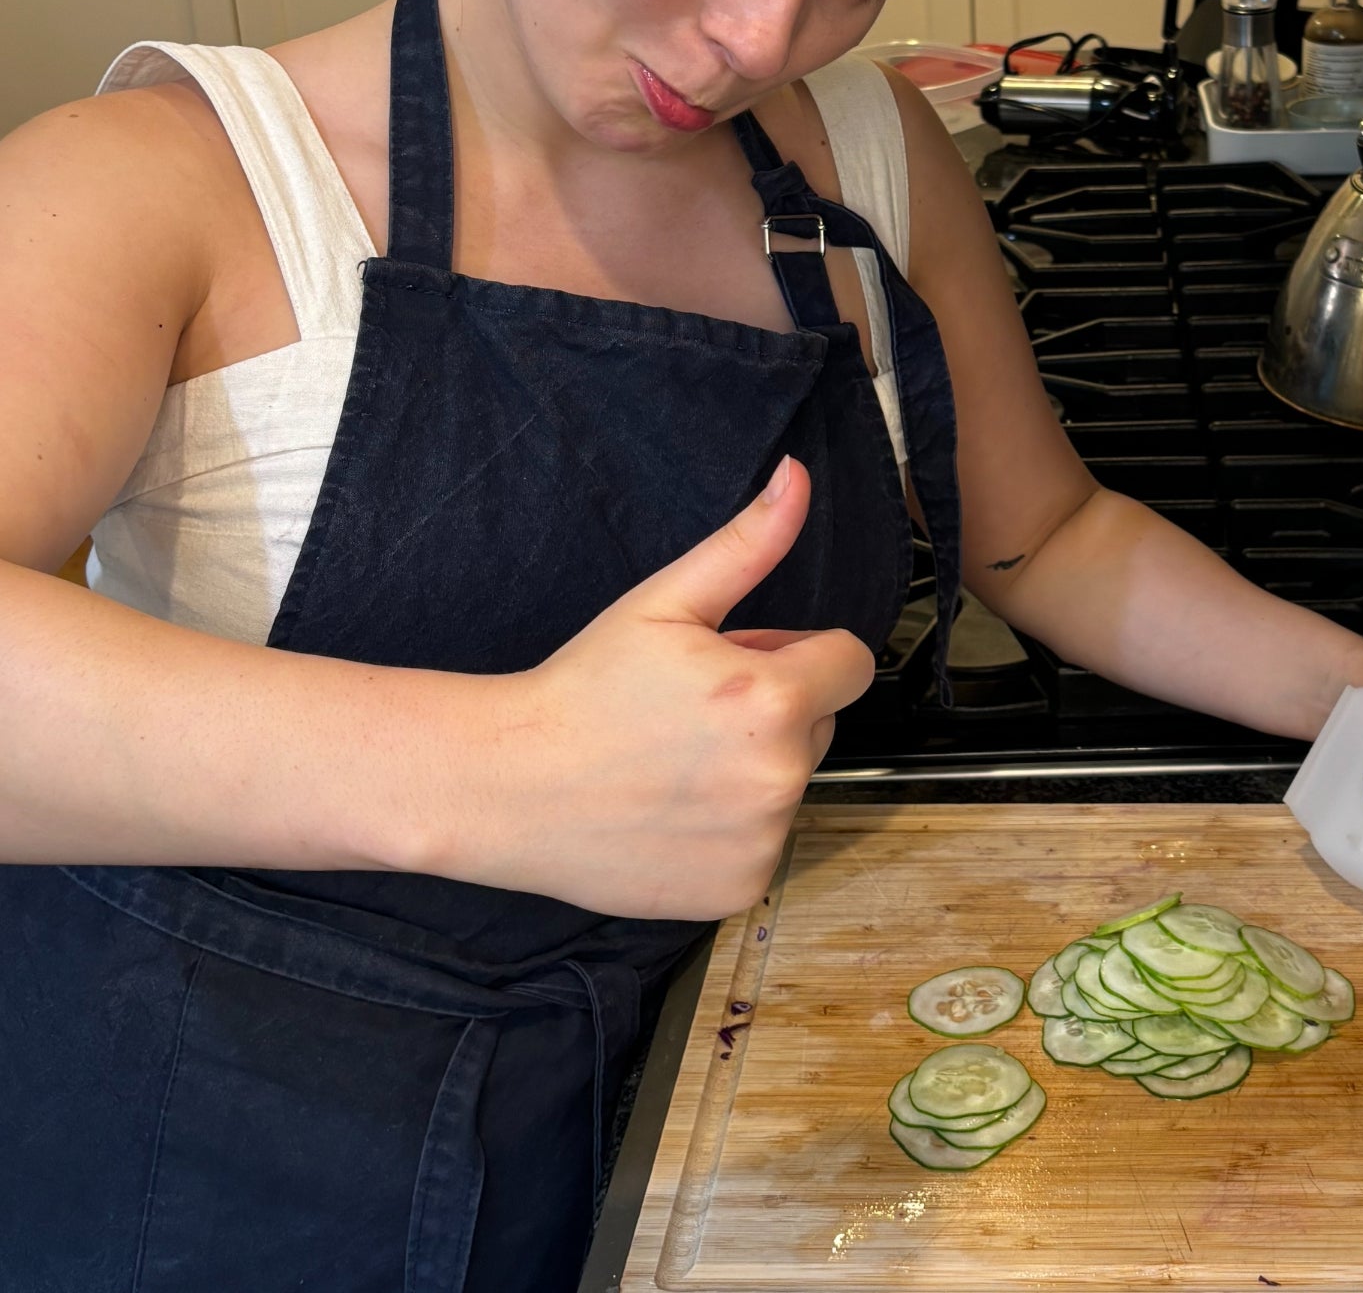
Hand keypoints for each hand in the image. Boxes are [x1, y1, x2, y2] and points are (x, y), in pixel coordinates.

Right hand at [459, 457, 873, 918]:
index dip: (799, 653)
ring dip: (754, 767)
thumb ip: (749, 542)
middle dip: (774, 708)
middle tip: (692, 708)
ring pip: (792, 781)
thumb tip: (797, 477)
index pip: (850, 662)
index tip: (745, 660)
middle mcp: (780, 777)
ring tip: (674, 759)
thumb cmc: (582, 690)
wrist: (507, 788)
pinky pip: (765, 841)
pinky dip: (733, 828)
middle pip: (820, 721)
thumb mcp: (665, 602)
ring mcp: (762, 840)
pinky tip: (671, 810)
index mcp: (773, 699)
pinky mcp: (739, 888)